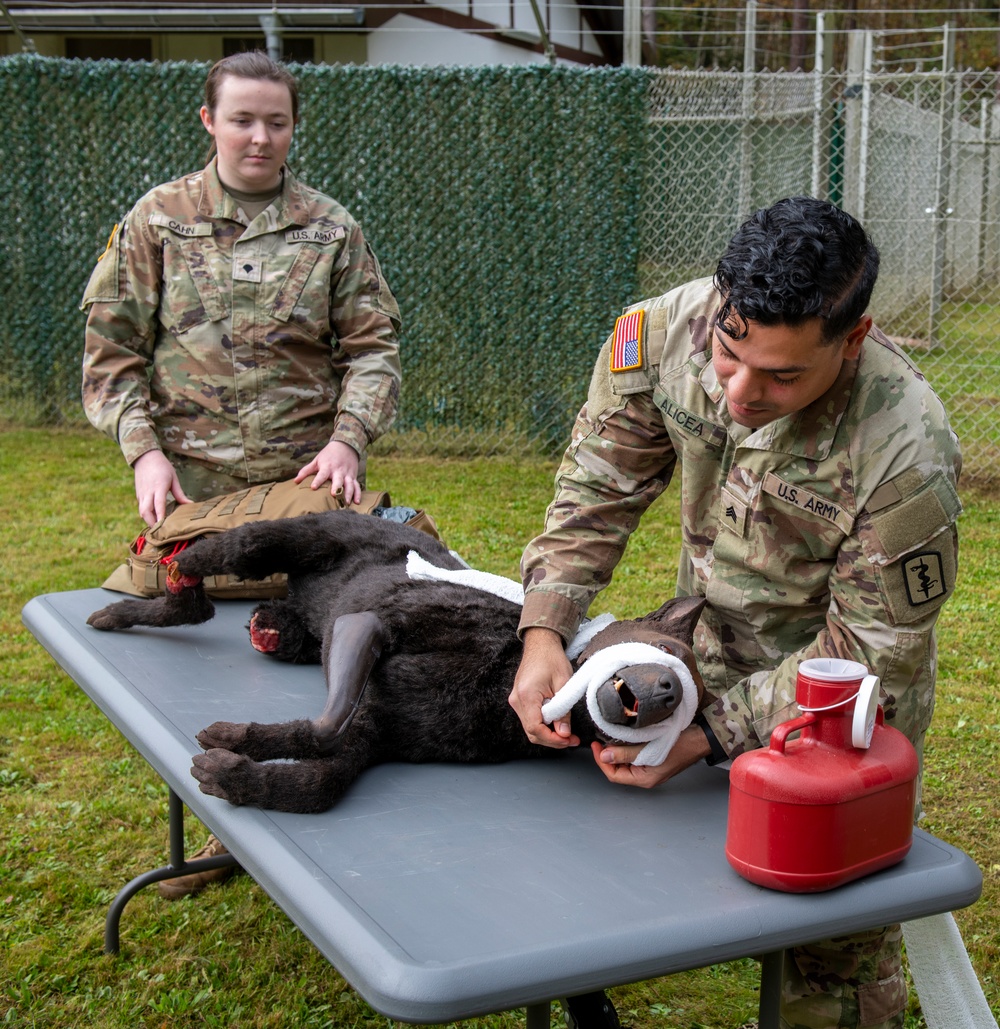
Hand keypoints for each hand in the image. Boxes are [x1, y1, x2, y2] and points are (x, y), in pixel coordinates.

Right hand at [133, 450, 189, 526]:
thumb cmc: (163, 467)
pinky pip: (141, 507)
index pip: (158, 504)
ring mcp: (141, 494)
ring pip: (142, 511)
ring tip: (158, 528)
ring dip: (148, 520)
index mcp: (158, 487)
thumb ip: (180, 494)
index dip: (160, 516)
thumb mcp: (173, 478)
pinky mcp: (138, 495)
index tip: (164, 526)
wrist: (145, 457)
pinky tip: (154, 519)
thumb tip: (189, 505)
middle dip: (152, 523)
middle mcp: (148, 492)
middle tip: (161, 531)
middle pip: (146, 511)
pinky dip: (147, 515)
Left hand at [295, 440, 360, 503]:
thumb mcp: (316, 460)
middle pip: (338, 480)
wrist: (346, 445)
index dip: (317, 481)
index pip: (321, 474)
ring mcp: (347, 474)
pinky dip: (358, 494)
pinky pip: (357, 486)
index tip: (313, 488)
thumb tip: (295, 481)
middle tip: (334, 495)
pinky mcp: (353, 476)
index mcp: (327, 466)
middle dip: (337, 487)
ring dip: (349, 493)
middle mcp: (338, 471)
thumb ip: (306, 471)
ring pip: (350, 484)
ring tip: (347, 502)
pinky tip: (357, 502)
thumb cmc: (328, 455)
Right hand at [509, 627, 578, 748]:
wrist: (540, 644)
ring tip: (567, 734)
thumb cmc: (552, 659)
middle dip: (552, 740)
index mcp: (526, 695)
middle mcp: (516, 700)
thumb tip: (564, 733)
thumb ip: (563, 711)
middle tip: (572, 740)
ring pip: (530, 728)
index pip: (535, 728)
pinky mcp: (519, 700)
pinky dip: (543, 725)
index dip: (553, 739)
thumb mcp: (563, 684)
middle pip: (532, 732)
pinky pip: (530, 719)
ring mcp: (516, 700)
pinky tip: (556, 724)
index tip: (568, 740)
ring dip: (548, 734)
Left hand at [591, 724, 711, 788]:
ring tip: (610, 737)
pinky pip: (634, 755)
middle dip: (607, 755)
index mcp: (644, 778)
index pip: (614, 775)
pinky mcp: (652, 757)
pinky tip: (623, 736)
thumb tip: (604, 757)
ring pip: (625, 761)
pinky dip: (626, 746)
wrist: (700, 737)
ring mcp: (649, 767)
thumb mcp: (650, 749)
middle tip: (601, 739)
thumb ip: (626, 753)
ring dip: (616, 750)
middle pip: (618, 769)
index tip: (595, 746)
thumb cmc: (681, 745)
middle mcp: (645, 775)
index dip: (601, 761)